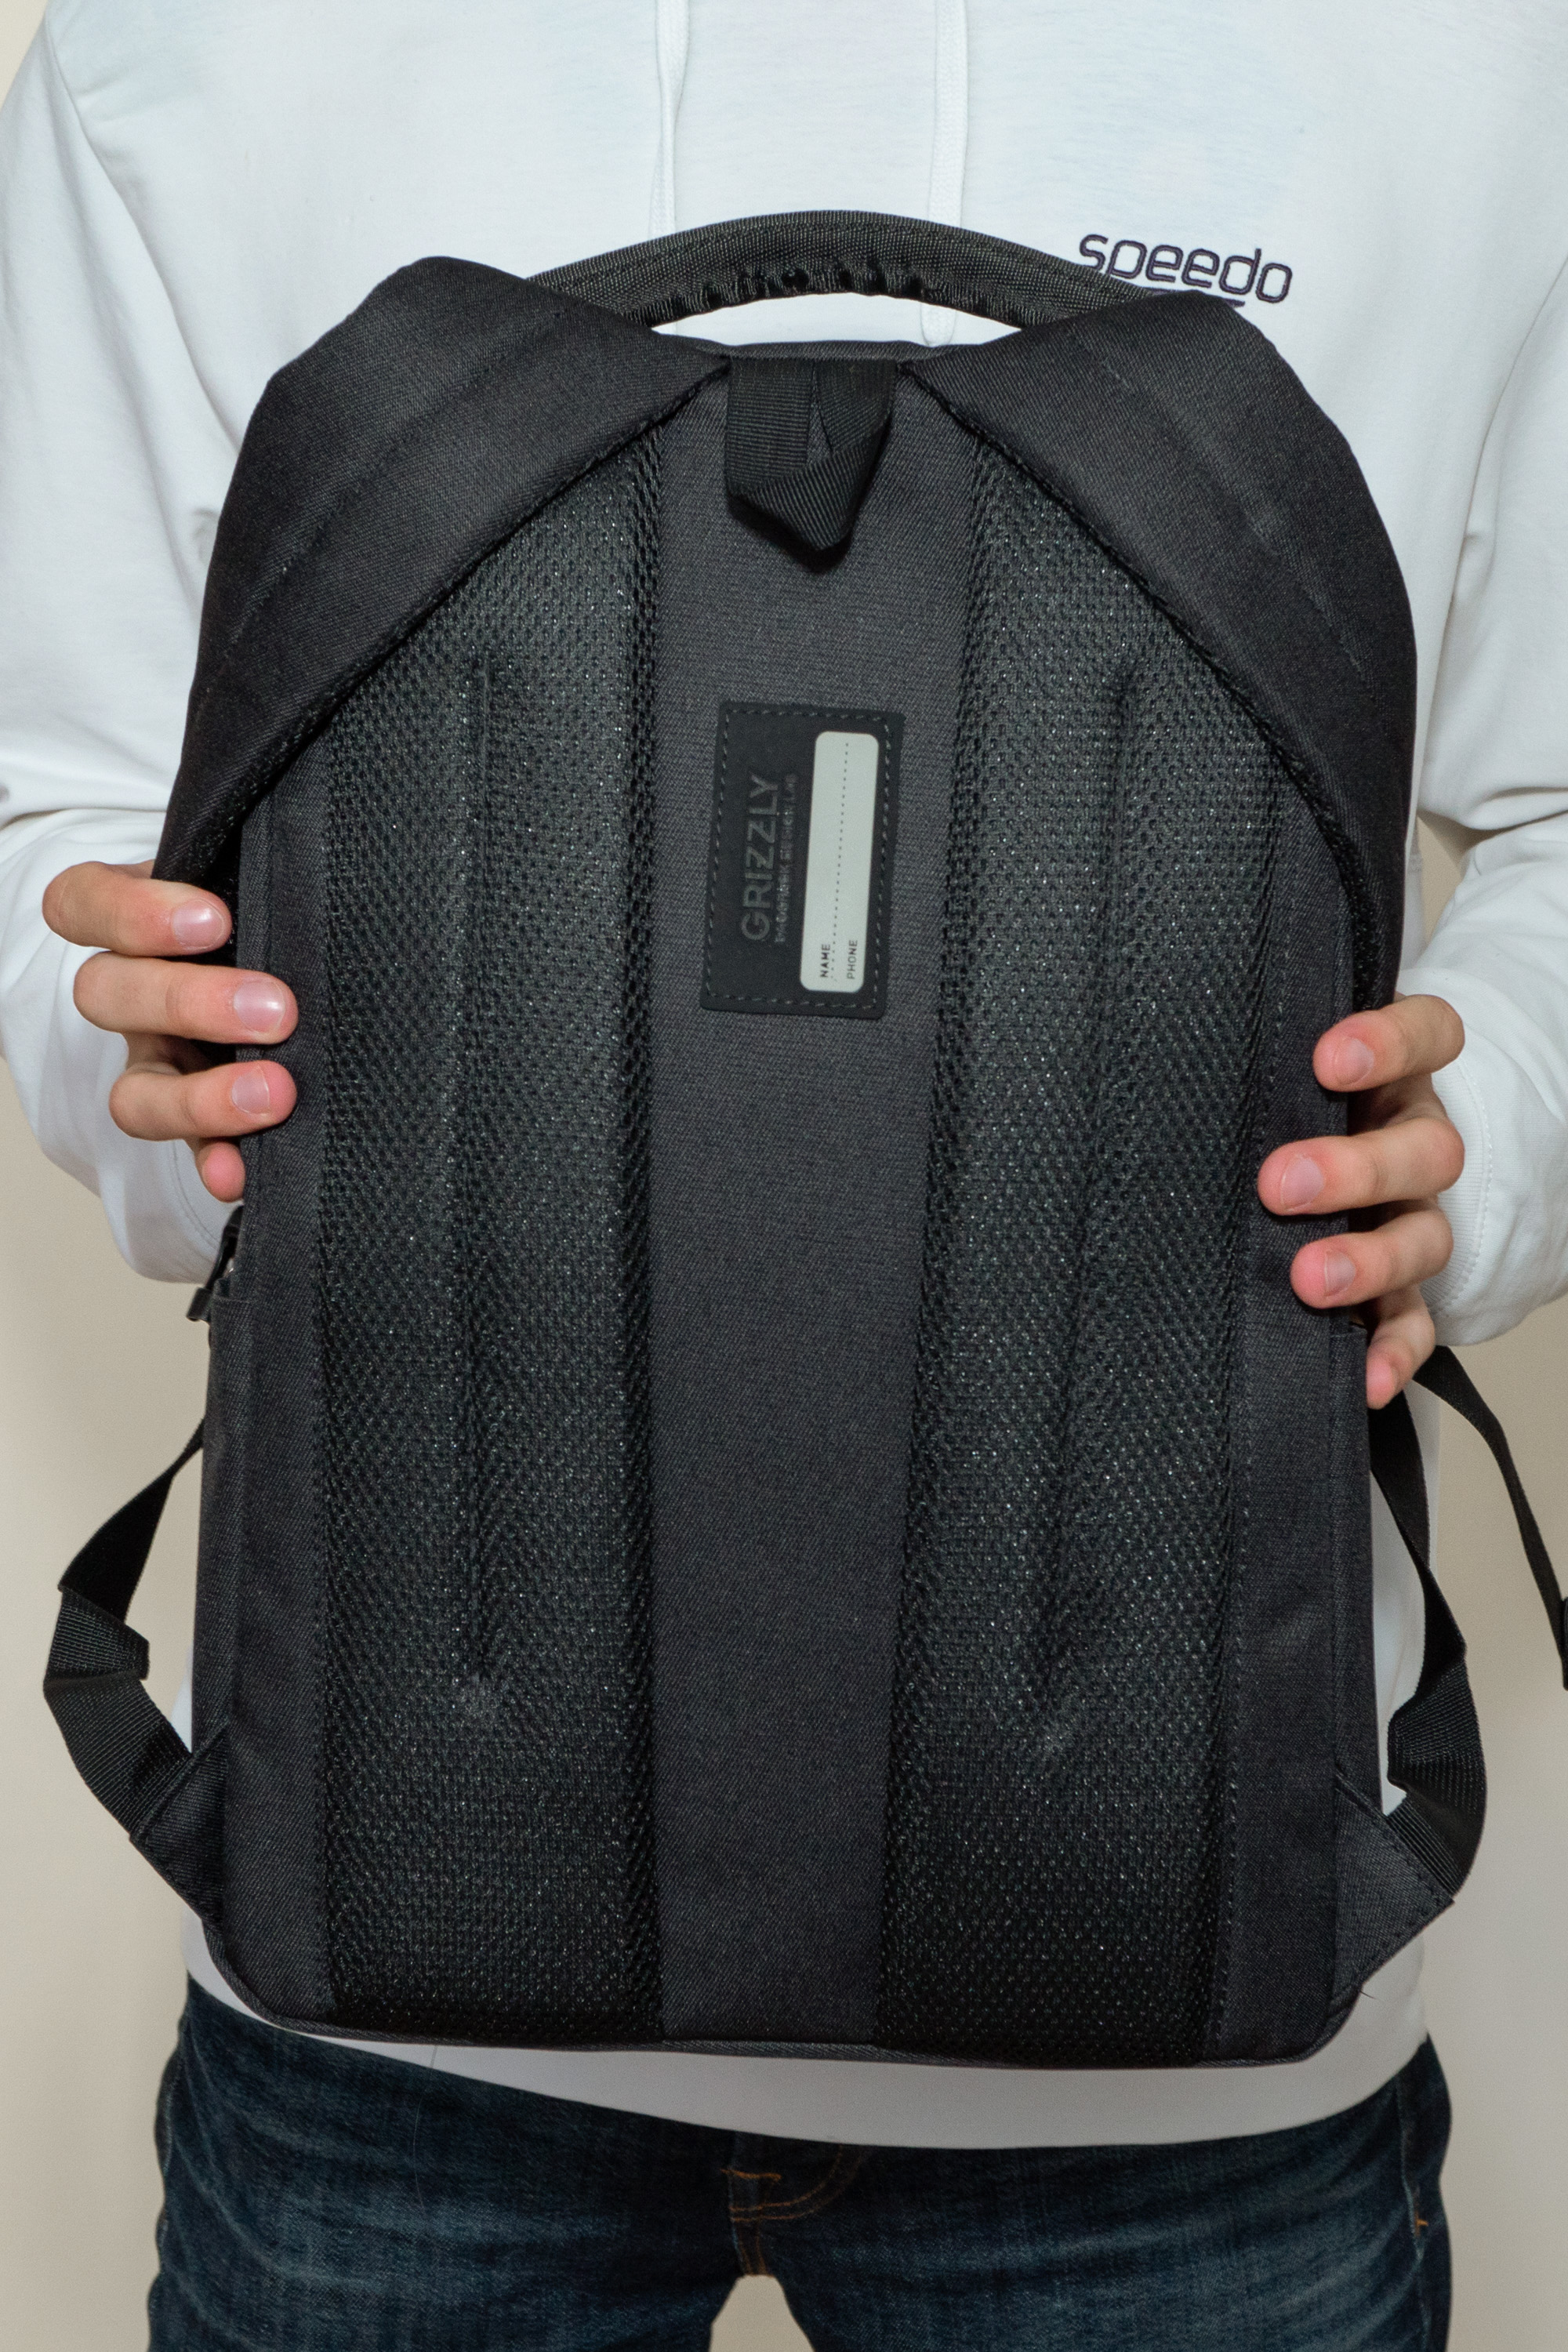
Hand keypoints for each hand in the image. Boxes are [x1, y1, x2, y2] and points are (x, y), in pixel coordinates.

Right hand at [44, 859, 297, 1202]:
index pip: (83, 904)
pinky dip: (214, 1163)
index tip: (216, 919)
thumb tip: (314, 876)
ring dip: (200, 1099)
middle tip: (277, 1012)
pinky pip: (188, 1153)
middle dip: (191, 1003)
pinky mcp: (195, 1123)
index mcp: (136, 926)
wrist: (312, 981)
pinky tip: (240, 1171)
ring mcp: (159, 1065)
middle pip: (109, 997)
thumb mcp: (259, 887)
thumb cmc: (278, 919)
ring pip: (134, 1092)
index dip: (134, 914)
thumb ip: (265, 883)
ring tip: (275, 1093)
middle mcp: (134, 996)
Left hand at [1257, 995, 1464, 1408]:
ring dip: (1371, 1260)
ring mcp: (1411, 1217)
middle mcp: (1409, 1143)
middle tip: (1279, 1184)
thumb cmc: (1262, 1114)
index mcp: (1389, 1077)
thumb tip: (1137, 1080)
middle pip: (1427, 1150)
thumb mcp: (1259, 1081)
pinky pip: (1414, 1323)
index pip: (1428, 1035)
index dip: (1393, 1043)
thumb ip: (1238, 1074)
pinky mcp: (1402, 1288)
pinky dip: (1395, 1352)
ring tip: (1309, 1279)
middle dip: (1355, 1169)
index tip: (1328, 1060)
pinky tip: (1365, 1378)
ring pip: (1426, 1236)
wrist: (1273, 1176)